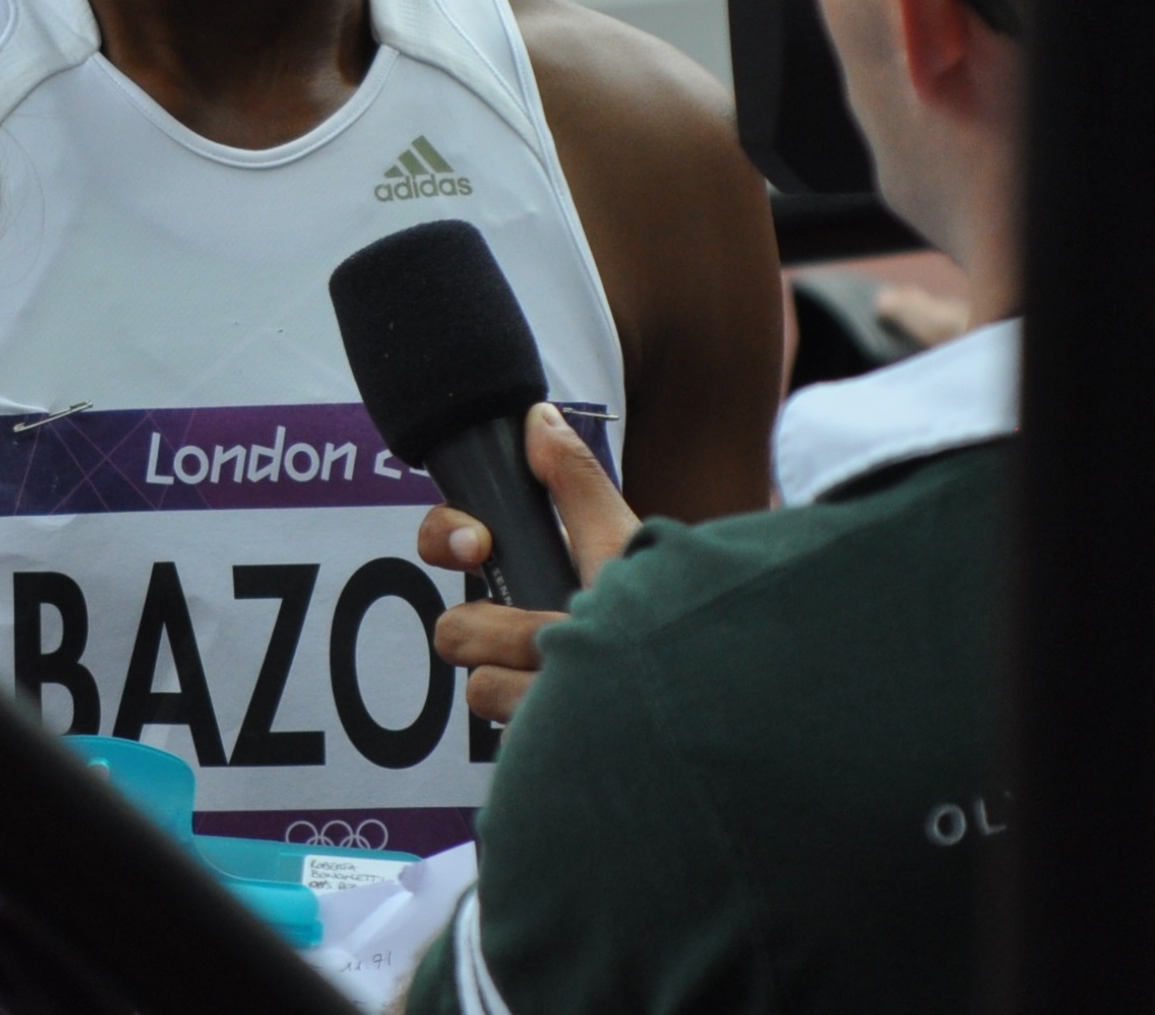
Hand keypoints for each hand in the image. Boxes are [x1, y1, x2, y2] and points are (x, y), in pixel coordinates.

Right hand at [420, 402, 642, 723]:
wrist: (707, 692)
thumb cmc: (672, 614)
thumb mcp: (622, 544)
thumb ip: (576, 482)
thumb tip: (537, 416)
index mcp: (537, 574)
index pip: (452, 545)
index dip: (447, 536)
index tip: (478, 545)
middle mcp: (522, 634)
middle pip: (454, 626)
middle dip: (498, 627)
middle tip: (541, 628)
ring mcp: (524, 691)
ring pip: (476, 677)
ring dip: (533, 671)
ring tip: (588, 671)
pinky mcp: (532, 738)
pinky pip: (497, 716)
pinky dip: (537, 707)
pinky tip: (577, 707)